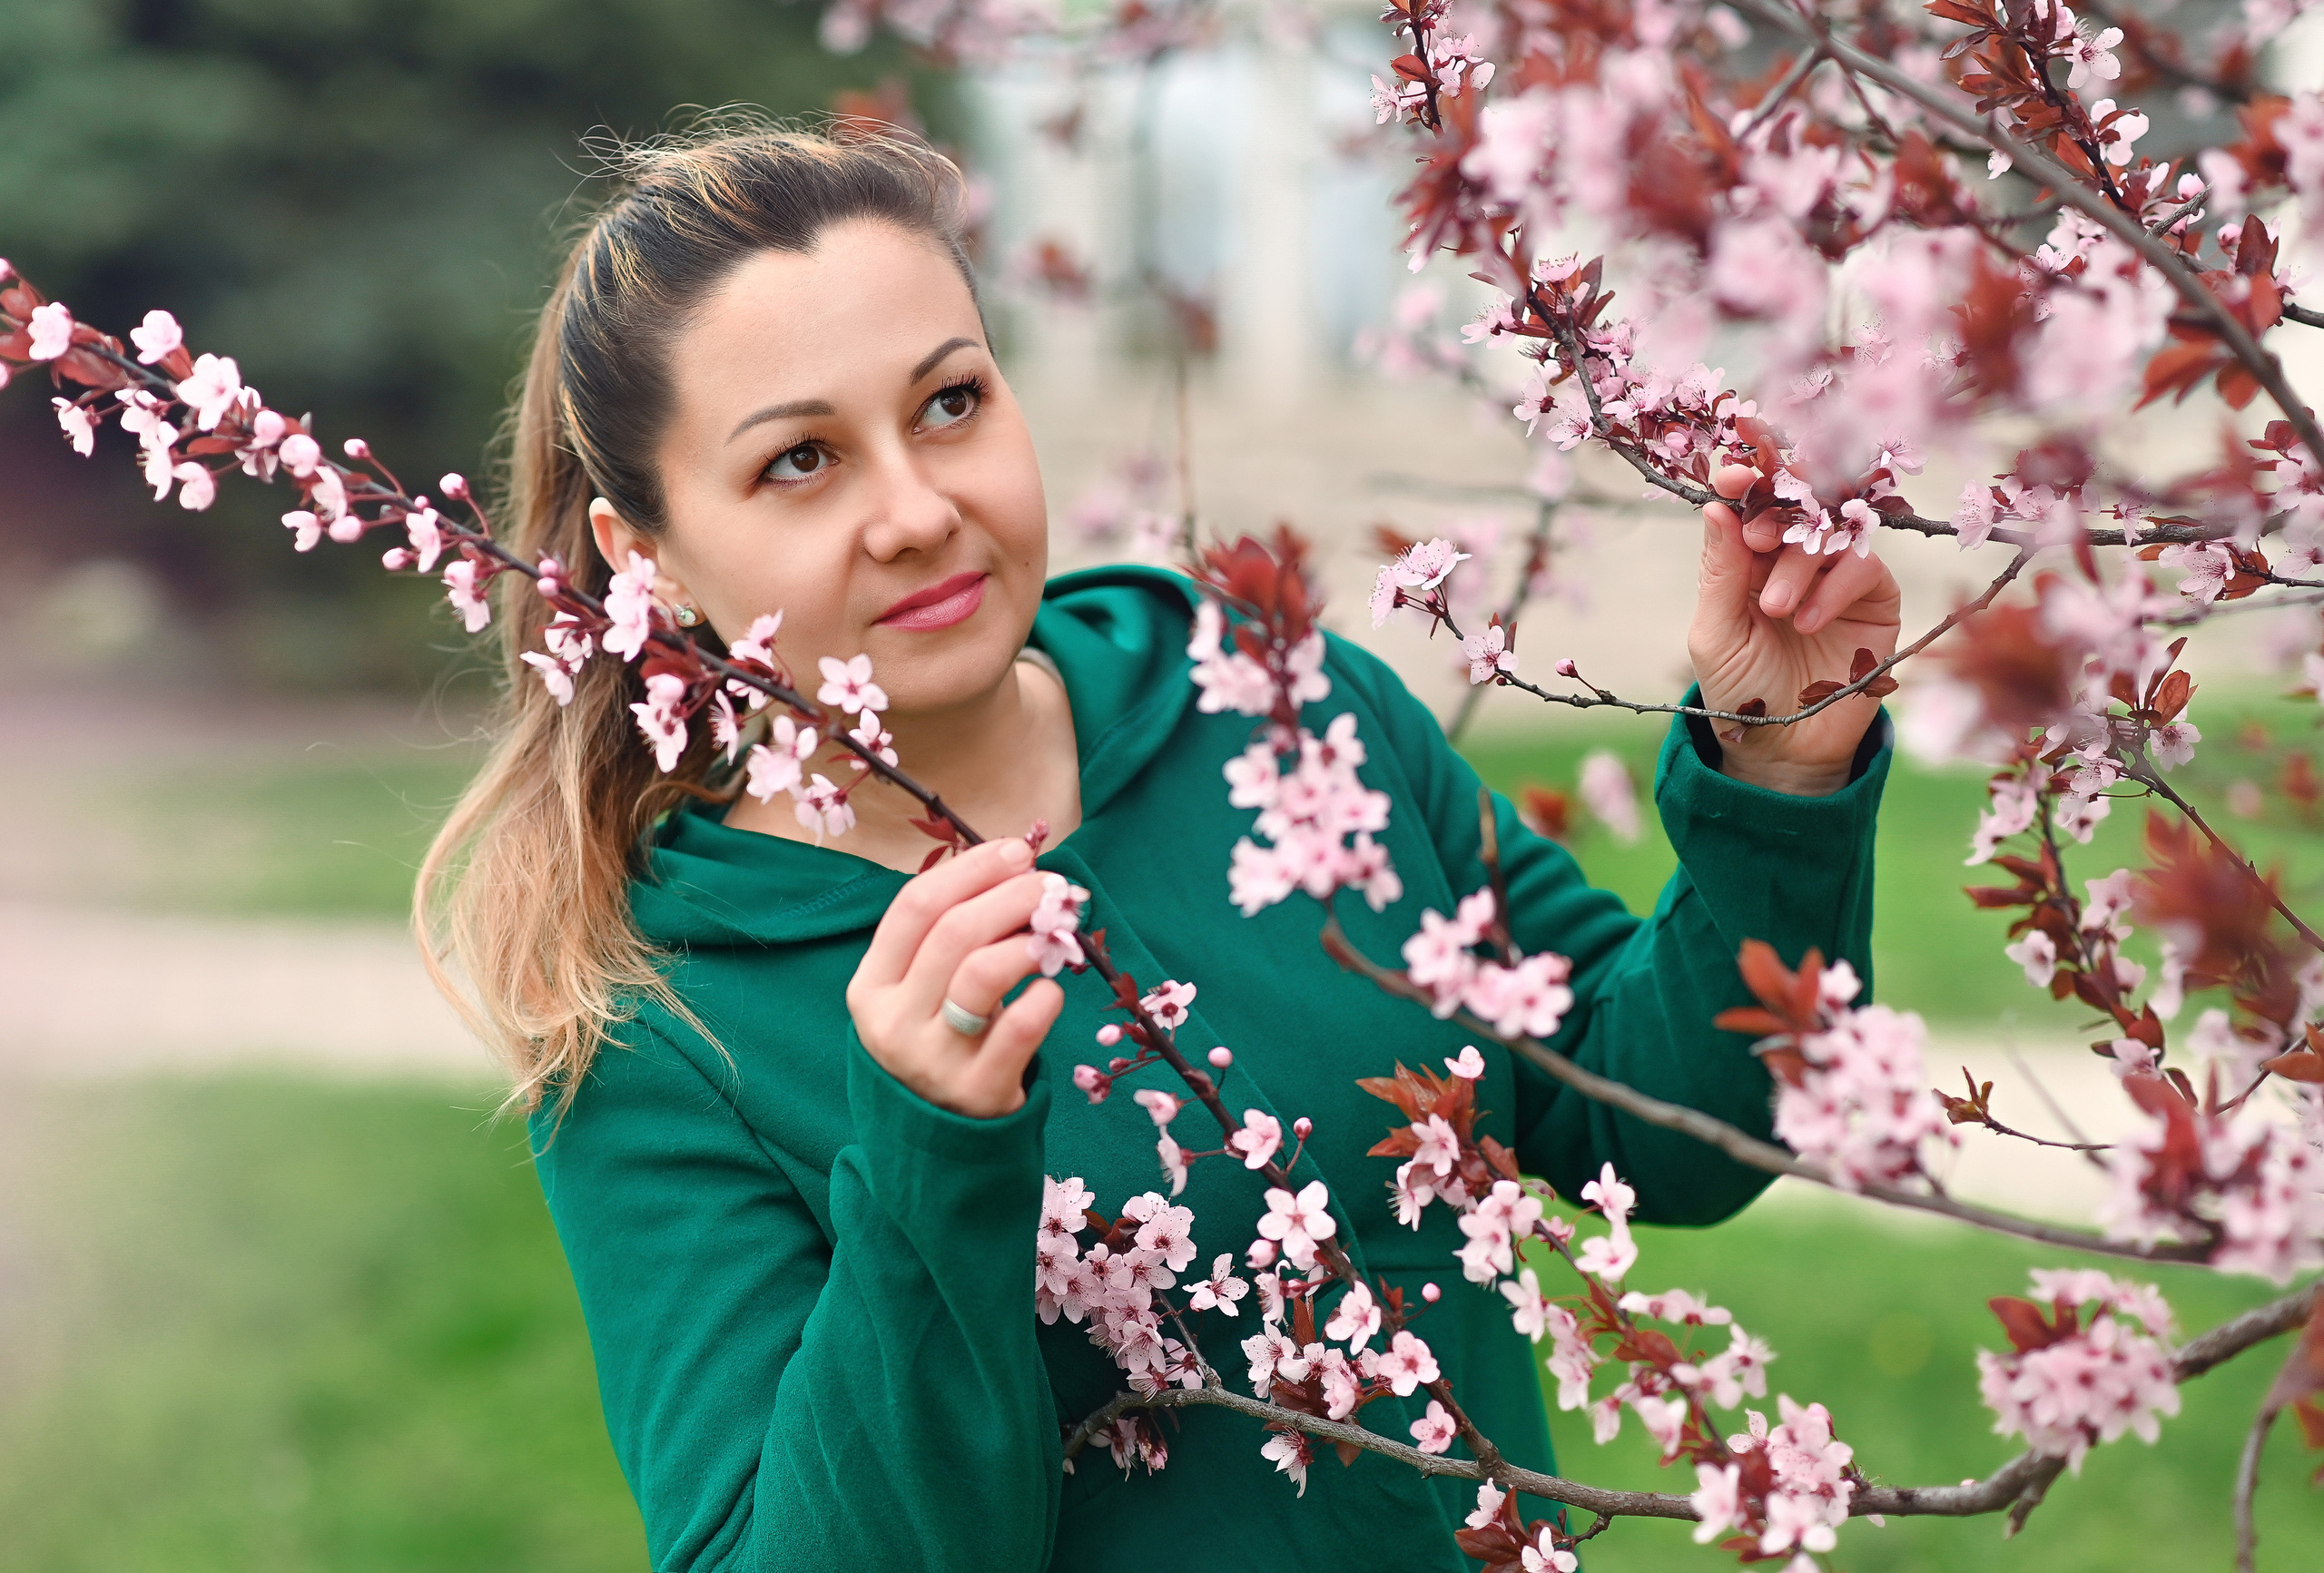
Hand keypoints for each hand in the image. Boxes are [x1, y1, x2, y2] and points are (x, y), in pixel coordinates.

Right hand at [846, 837, 1064, 1117]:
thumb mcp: (919, 993)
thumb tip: (1016, 865)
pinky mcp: (978, 1091)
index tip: (1016, 851)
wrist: (934, 1140)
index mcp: (871, 986)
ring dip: (1029, 939)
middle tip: (1051, 886)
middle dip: (1010, 895)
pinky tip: (1055, 989)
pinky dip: (1046, 997)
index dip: (970, 870)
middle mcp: (892, 1022)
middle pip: (953, 932)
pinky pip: (1020, 1028)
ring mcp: (932, 1060)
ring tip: (1057, 932)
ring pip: (982, 973)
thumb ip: (950, 936)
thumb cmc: (938, 1041)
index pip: (914, 906)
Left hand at [1689, 465, 1902, 796]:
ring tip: (1776, 608)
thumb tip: (1715, 507)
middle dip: (1776, 509)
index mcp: (1747, 558)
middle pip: (1796, 502)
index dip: (1745, 481)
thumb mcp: (1716, 633)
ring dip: (1798, 561)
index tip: (1731, 477)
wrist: (1785, 747)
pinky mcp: (1874, 598)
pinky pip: (1863, 566)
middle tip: (1755, 540)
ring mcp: (1835, 574)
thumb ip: (1719, 572)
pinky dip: (1834, 586)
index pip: (1750, 503)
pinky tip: (1808, 621)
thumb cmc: (1741, 691)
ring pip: (1828, 531)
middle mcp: (1792, 557)